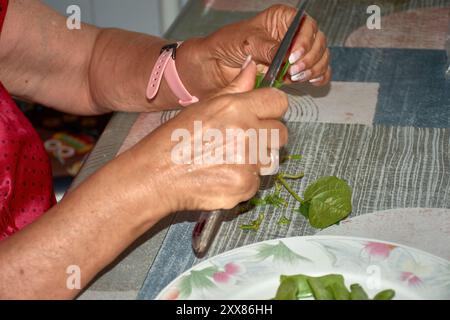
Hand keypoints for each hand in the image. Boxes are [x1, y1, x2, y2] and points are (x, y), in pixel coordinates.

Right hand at [118, 61, 287, 218]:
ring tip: (227, 160)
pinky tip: (221, 176)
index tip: (262, 115)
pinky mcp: (245, 186)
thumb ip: (234, 89)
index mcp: (236, 108)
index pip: (278, 102)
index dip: (271, 109)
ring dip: (255, 160)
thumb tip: (251, 67)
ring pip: (269, 158)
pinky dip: (242, 181)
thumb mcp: (202, 107)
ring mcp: (247, 162)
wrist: (156, 176)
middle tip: (241, 142)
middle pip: (280, 132)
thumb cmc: (174, 139)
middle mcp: (246, 133)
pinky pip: (256, 181)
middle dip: (265, 136)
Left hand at [179, 4, 330, 100]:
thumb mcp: (248, 42)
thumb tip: (286, 56)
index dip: (304, 41)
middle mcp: (293, 35)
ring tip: (296, 77)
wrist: (216, 65)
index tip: (293, 56)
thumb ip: (268, 48)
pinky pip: (317, 72)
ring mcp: (296, 54)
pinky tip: (312, 81)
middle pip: (317, 43)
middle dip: (310, 58)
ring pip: (320, 58)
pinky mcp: (296, 71)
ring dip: (313, 69)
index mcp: (283, 19)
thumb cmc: (228, 45)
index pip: (306, 26)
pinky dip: (319, 77)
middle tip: (294, 71)